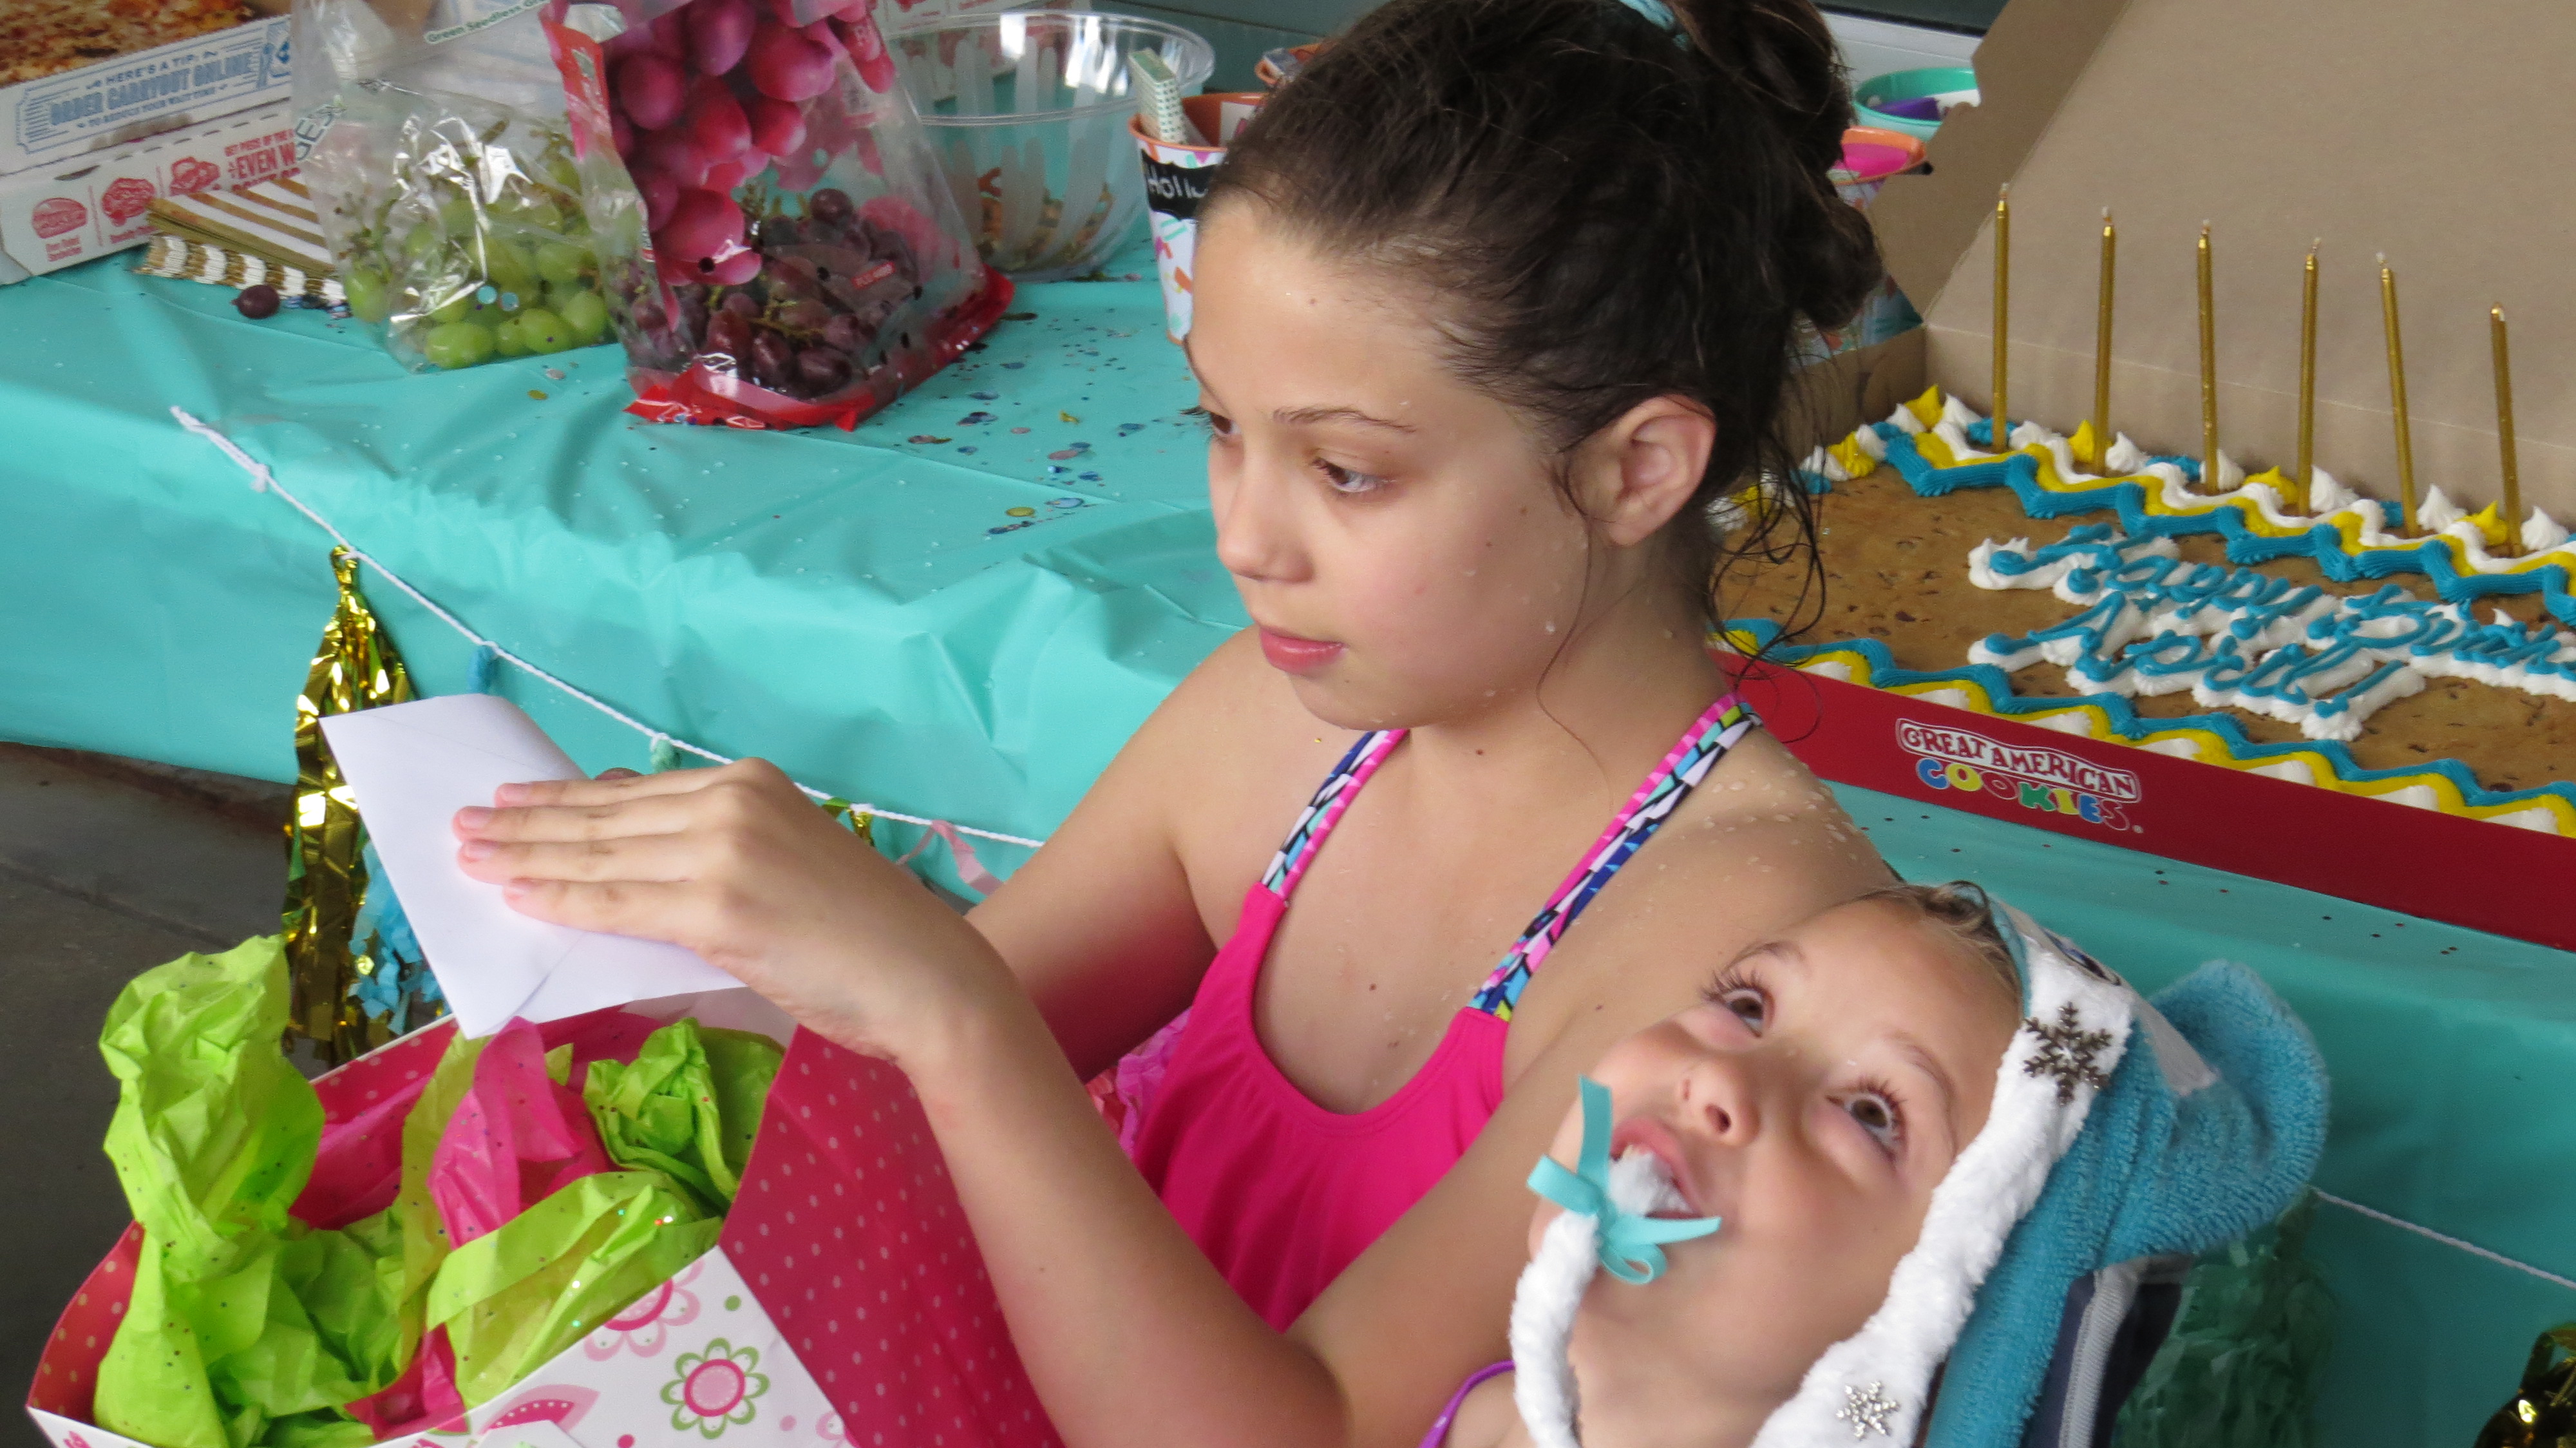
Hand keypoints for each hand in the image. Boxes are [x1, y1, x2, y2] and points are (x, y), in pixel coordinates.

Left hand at [452, 760, 1008, 1064]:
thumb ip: (710, 848)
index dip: (563, 799)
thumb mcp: (783, 863)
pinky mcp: (718, 904)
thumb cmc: (862, 935)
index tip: (512, 800)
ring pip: (600, 856)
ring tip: (471, 856)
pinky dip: (562, 900)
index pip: (633, 793)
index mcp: (751, 783)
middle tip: (465, 824)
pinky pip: (619, 903)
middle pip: (605, 816)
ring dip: (526, 857)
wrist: (925, 974)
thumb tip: (628, 850)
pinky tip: (518, 897)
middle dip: (526, 822)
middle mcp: (734, 801)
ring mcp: (725, 849)